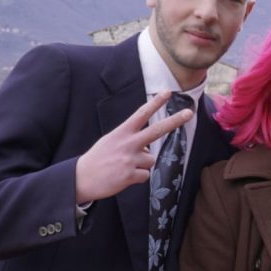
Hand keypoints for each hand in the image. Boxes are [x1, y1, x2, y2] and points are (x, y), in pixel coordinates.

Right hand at [75, 92, 193, 202]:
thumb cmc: (98, 159)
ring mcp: (130, 159)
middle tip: (190, 112)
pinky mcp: (130, 175)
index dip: (155, 103)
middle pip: (156, 130)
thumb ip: (130, 141)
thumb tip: (148, 149)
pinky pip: (145, 175)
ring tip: (124, 167)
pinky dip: (136, 178)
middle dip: (175, 121)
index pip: (141, 114)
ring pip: (150, 160)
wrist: (80, 178)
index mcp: (121, 132)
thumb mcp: (111, 141)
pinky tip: (123, 177)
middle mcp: (128, 143)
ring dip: (142, 165)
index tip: (167, 92)